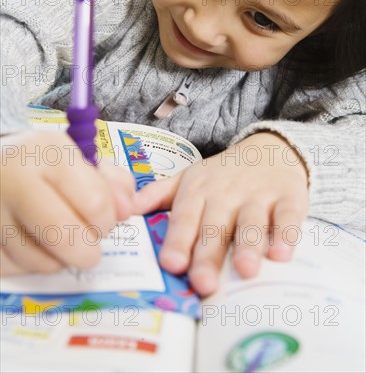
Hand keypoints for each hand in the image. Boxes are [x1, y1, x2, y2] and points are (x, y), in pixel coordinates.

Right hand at [0, 130, 134, 275]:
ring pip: (41, 261)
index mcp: (48, 152)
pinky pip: (17, 269)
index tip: (105, 220)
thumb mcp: (79, 158)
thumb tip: (127, 210)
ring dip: (61, 260)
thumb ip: (113, 182)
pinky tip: (34, 243)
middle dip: (88, 251)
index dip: (108, 220)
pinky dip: (32, 264)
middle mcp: (15, 178)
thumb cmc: (43, 162)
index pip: (94, 201)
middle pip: (64, 236)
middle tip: (90, 247)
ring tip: (59, 240)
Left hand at [134, 132, 308, 295]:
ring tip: (245, 270)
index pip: (185, 217)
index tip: (171, 264)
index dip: (178, 240)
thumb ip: (159, 194)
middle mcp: (226, 194)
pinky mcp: (289, 197)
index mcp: (198, 191)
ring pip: (252, 221)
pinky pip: (289, 216)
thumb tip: (126, 210)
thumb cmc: (223, 173)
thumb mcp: (189, 178)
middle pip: (216, 226)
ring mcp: (258, 196)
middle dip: (209, 253)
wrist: (270, 148)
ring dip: (249, 244)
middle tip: (204, 282)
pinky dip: (287, 233)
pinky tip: (282, 254)